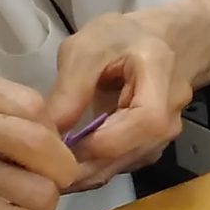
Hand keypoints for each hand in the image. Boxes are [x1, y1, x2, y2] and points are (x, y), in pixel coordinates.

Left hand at [45, 13, 192, 186]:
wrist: (160, 43)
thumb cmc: (123, 38)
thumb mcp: (89, 47)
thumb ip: (71, 87)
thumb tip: (50, 131)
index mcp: (161, 82)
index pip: (140, 125)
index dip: (97, 141)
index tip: (54, 143)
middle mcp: (170, 118)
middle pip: (128, 154)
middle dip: (83, 165)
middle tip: (40, 168)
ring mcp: (163, 139)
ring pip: (122, 167)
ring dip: (85, 172)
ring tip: (47, 168)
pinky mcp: (150, 149)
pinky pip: (120, 165)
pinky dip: (92, 169)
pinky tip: (66, 162)